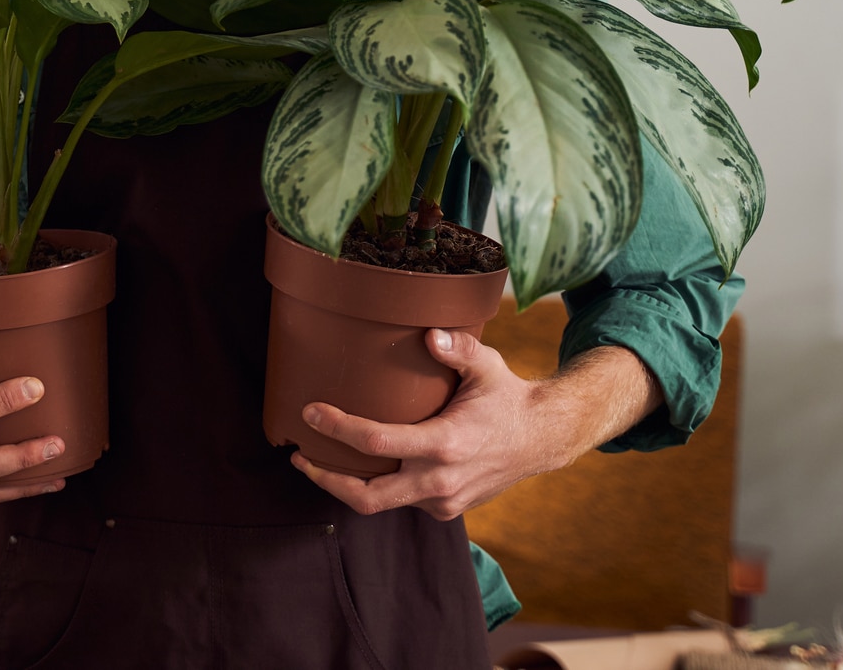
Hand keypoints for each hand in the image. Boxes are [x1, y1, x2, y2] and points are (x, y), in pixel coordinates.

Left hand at [291, 329, 659, 520]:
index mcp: (445, 444)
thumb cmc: (507, 397)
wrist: (542, 438)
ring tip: (321, 459)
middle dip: (328, 480)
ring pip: (382, 503)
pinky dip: (381, 486)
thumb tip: (429, 334)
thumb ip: (458, 348)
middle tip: (300, 458)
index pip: (378, 444)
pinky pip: (403, 501)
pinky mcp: (446, 507)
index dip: (339, 428)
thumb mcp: (487, 365)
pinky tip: (364, 464)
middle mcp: (440, 480)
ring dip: (350, 485)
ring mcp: (443, 500)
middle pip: (367, 497)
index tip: (310, 413)